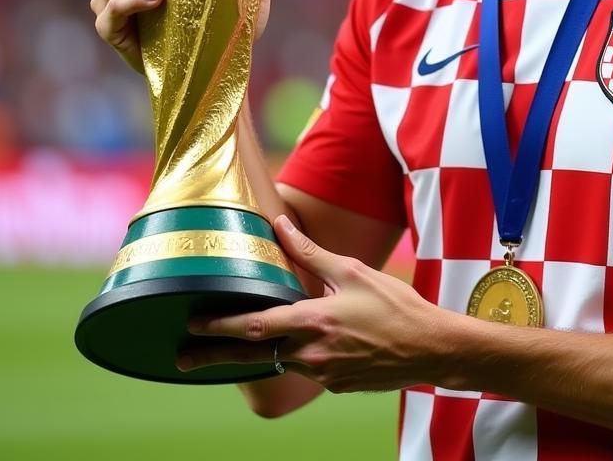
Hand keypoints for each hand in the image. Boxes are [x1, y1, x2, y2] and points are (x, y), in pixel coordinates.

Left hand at [178, 216, 445, 392]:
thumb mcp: (354, 271)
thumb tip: (281, 225)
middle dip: (214, 355)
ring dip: (260, 353)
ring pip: (281, 361)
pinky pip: (308, 369)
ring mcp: (323, 375)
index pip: (254, 325)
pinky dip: (302, 355)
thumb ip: (311, 253)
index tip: (193, 322)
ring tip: (239, 344)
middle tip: (182, 357)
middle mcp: (311, 353)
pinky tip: (318, 342)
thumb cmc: (395, 305)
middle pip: (252, 355)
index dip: (220, 324)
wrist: (430, 347)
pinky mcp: (336, 386)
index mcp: (314, 321)